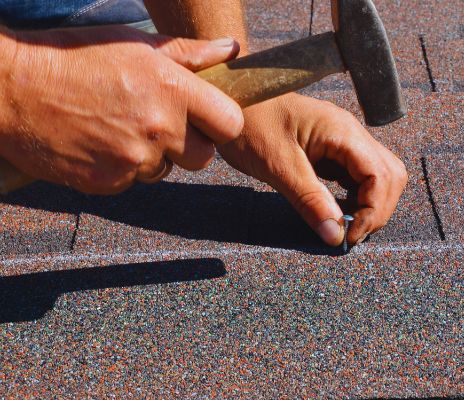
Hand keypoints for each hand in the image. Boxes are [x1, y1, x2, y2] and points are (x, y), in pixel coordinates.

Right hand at [0, 25, 242, 193]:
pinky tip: (100, 142)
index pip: (230, 124)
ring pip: (167, 171)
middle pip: (204, 157)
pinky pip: (133, 181)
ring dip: (153, 156)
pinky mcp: (109, 182)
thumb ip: (189, 54)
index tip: (206, 118)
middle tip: (160, 124)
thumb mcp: (135, 44)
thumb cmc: (75, 57)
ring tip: (120, 127)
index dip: (220, 123)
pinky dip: (123, 168)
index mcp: (172, 90)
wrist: (12, 90)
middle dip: (189, 144)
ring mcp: (134, 160)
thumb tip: (230, 50)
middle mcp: (159, 128)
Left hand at [217, 93, 407, 246]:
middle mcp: (351, 134)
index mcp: (342, 132)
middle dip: (377, 210)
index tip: (349, 236)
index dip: (374, 211)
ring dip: (369, 205)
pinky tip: (336, 210)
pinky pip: (358, 176)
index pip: (382, 176)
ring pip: (379, 177)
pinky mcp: (333, 149)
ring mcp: (344, 140)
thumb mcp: (278, 166)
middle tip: (349, 233)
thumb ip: (310, 201)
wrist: (227, 101)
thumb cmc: (249, 124)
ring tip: (343, 225)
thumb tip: (336, 236)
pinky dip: (355, 198)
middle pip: (390, 176)